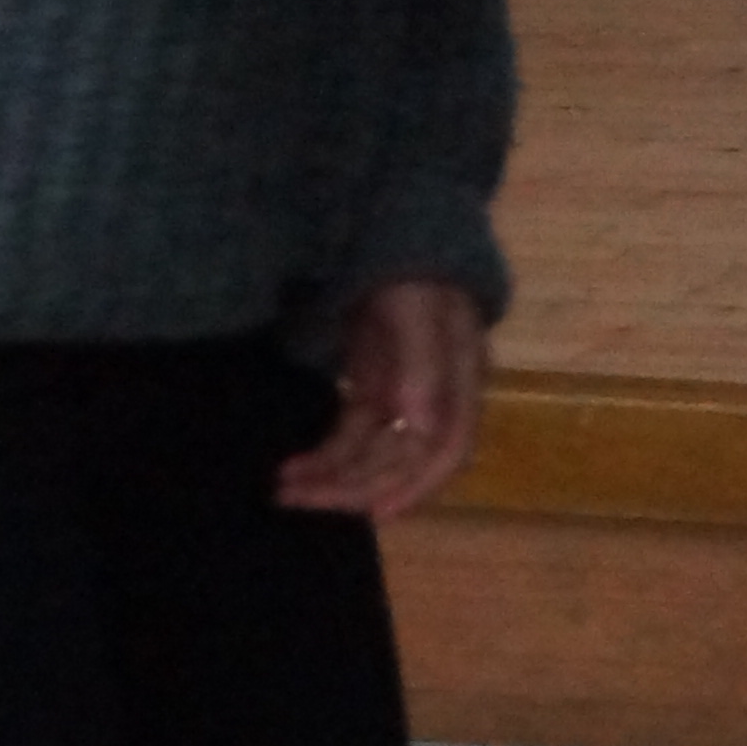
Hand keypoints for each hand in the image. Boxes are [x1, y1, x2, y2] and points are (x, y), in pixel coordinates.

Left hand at [276, 278, 487, 520]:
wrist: (394, 231)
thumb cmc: (412, 272)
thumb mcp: (417, 310)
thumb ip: (420, 365)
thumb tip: (419, 428)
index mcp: (462, 381)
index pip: (449, 448)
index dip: (419, 485)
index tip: (376, 514)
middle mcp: (438, 398)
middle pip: (404, 460)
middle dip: (354, 486)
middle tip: (298, 498)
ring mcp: (404, 396)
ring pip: (374, 454)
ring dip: (332, 477)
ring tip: (284, 488)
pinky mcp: (375, 389)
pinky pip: (353, 437)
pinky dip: (326, 457)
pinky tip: (297, 467)